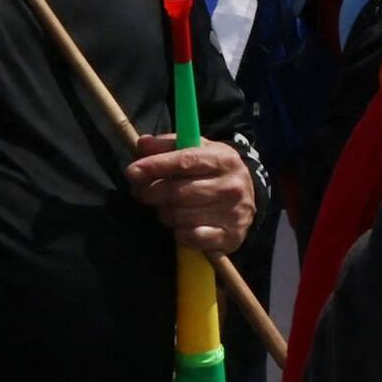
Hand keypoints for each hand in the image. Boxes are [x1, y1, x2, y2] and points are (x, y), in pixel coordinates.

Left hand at [126, 135, 255, 255]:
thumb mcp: (198, 150)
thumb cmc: (214, 171)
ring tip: (164, 208)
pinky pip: (190, 237)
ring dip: (164, 213)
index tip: (132, 171)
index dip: (156, 166)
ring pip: (180, 216)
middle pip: (178, 192)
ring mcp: (232, 213)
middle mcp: (231, 186)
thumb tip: (142, 144)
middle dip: (152, 193)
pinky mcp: (230, 237)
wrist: (249, 199)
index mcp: (223, 159)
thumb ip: (169, 145)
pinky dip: (179, 233)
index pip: (185, 161)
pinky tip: (180, 225)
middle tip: (139, 192)